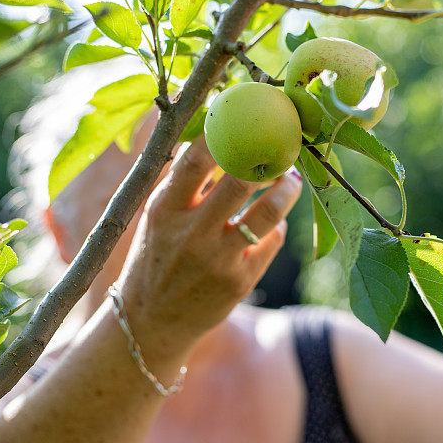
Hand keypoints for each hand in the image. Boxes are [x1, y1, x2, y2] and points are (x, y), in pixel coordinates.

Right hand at [115, 136, 302, 352]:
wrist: (151, 323)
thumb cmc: (156, 258)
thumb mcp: (157, 219)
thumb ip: (186, 184)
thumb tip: (221, 137)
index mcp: (164, 210)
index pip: (196, 160)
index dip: (225, 134)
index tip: (244, 119)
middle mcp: (191, 234)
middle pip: (240, 181)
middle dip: (268, 159)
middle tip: (281, 148)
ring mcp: (218, 260)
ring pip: (269, 211)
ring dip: (288, 188)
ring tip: (292, 178)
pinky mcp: (240, 281)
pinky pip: (273, 239)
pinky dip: (278, 225)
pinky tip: (275, 221)